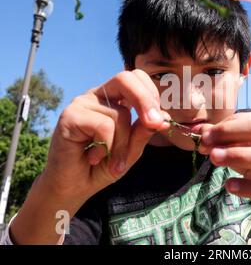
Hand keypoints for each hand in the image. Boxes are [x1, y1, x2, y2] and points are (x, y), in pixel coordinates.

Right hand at [41, 69, 170, 200]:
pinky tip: (94, 157)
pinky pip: (104, 126)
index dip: (152, 94)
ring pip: (120, 114)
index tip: (160, 120)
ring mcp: (82, 104)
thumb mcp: (131, 150)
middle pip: (126, 78)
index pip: (136, 78)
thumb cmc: (102, 166)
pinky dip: (106, 147)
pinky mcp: (70, 116)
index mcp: (114, 98)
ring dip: (122, 144)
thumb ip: (144, 132)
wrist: (73, 188)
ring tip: (110, 160)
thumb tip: (164, 118)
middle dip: (145, 100)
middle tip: (155, 124)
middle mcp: (97, 96)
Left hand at [200, 112, 250, 206]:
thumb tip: (196, 130)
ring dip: (241, 155)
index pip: (247, 119)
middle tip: (207, 144)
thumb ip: (218, 136)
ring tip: (214, 158)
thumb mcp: (236, 144)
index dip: (223, 127)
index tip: (204, 137)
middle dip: (231, 133)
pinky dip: (248, 187)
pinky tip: (229, 185)